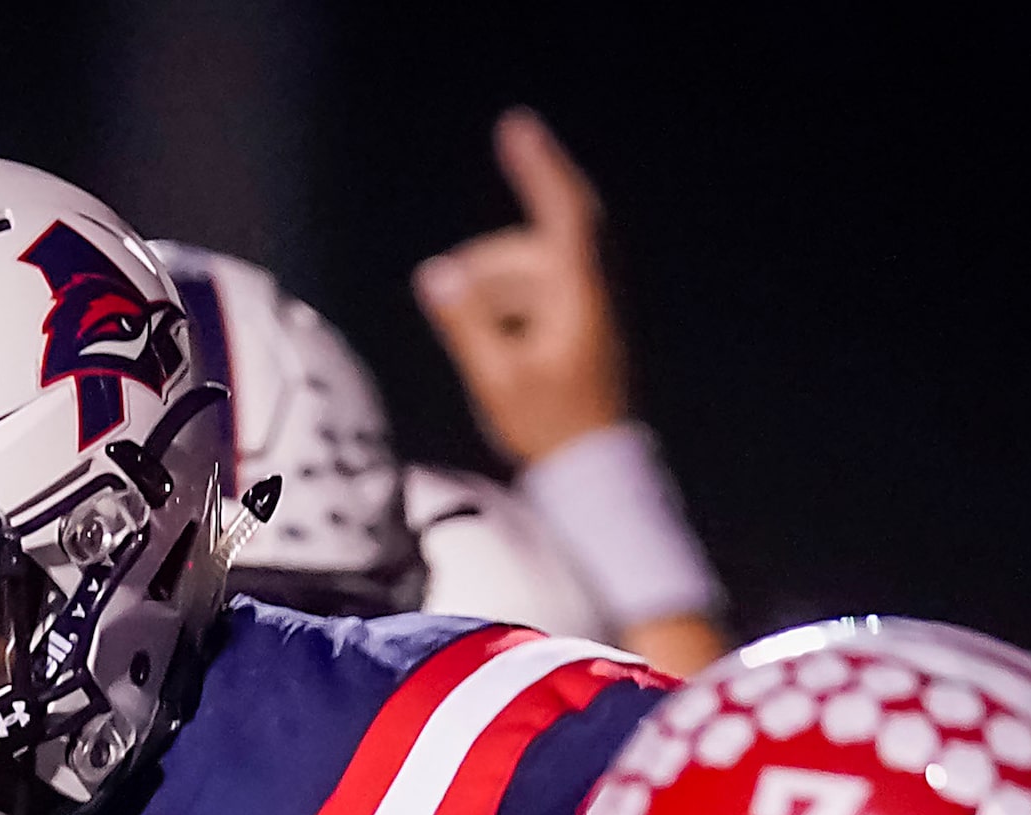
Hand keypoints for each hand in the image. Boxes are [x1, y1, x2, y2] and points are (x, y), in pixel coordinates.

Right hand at [414, 108, 627, 465]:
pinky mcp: (579, 332)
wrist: (594, 471)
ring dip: (494, 294)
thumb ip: (467, 324)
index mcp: (576, 295)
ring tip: (475, 340)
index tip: (514, 127)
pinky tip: (491, 346)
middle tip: (449, 296)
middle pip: (532, 247)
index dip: (538, 167)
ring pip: (530, 277)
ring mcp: (585, 312)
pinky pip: (535, 300)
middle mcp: (587, 293)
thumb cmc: (550, 428)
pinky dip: (507, 311)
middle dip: (489, 264)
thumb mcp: (499, 378)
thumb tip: (436, 274)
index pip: (561, 213)